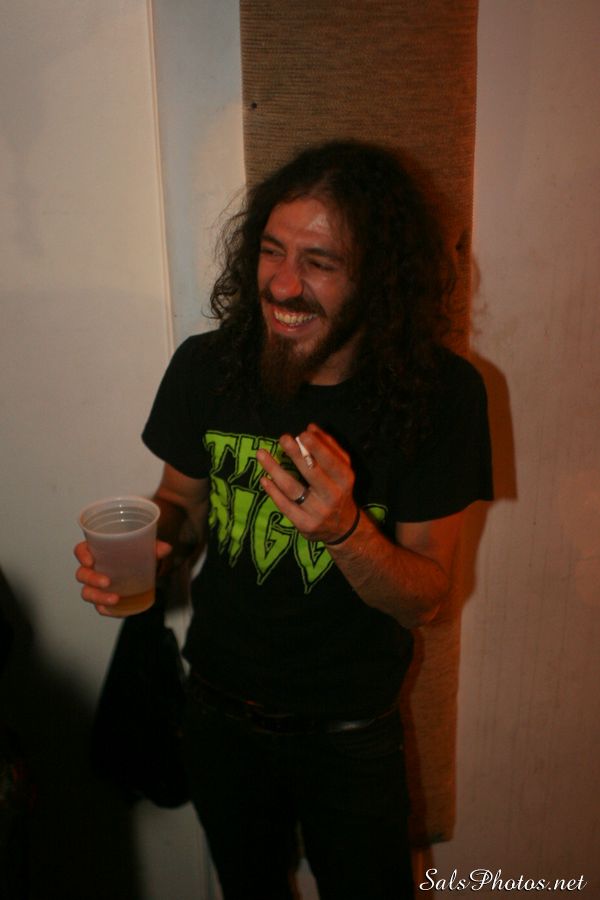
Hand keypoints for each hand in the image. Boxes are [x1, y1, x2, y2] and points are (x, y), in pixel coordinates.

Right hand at [74, 540, 171, 615]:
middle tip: (107, 582)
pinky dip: (106, 609)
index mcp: (97, 550)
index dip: (82, 555)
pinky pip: (100, 607)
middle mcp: (93, 568)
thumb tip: (165, 548)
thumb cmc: (137, 553)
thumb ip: (155, 547)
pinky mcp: (105, 598)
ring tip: (115, 599)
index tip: (90, 560)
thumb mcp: (146, 547)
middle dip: (92, 580)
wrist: (144, 568)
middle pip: (82, 574)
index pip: (81, 550)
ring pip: (88, 593)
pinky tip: (116, 610)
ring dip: (98, 597)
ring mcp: (97, 585)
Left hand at [256, 423, 357, 544]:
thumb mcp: (342, 470)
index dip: (317, 448)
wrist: (343, 528)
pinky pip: (285, 506)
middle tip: (283, 438)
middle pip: (312, 473)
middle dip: (297, 455)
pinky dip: (273, 491)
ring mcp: (318, 512)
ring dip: (275, 470)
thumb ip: (330, 448)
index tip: (302, 433)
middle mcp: (333, 496)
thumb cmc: (339, 490)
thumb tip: (311, 428)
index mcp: (345, 480)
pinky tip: (264, 478)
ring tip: (262, 454)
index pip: (331, 462)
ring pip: (293, 489)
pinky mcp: (304, 524)